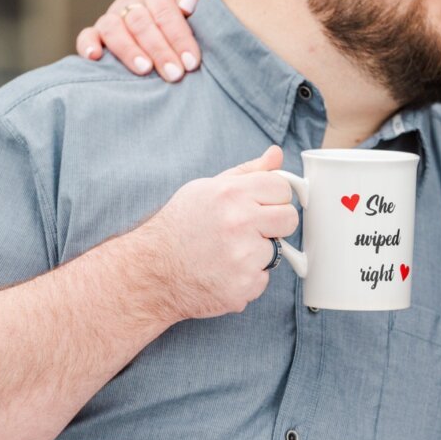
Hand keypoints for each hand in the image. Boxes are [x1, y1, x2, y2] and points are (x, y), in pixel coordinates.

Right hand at [77, 0, 204, 81]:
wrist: (173, 20)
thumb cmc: (191, 17)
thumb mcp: (199, 3)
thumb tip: (187, 5)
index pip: (165, 11)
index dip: (179, 37)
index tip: (191, 62)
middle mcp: (131, 1)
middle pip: (140, 22)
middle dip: (159, 50)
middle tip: (175, 74)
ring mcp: (113, 16)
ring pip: (113, 28)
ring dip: (128, 50)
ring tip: (145, 69)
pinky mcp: (97, 33)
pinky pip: (86, 35)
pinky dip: (87, 44)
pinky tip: (95, 57)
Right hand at [135, 146, 298, 320]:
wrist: (151, 271)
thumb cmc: (180, 227)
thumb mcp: (207, 189)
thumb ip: (247, 173)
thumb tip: (276, 154)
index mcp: (231, 193)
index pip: (282, 188)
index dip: (273, 198)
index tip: (260, 206)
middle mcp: (239, 222)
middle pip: (289, 219)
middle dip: (274, 225)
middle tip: (248, 231)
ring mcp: (243, 256)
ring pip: (276, 250)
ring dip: (257, 254)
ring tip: (227, 253)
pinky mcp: (244, 285)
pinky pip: (263, 278)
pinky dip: (247, 278)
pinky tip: (223, 272)